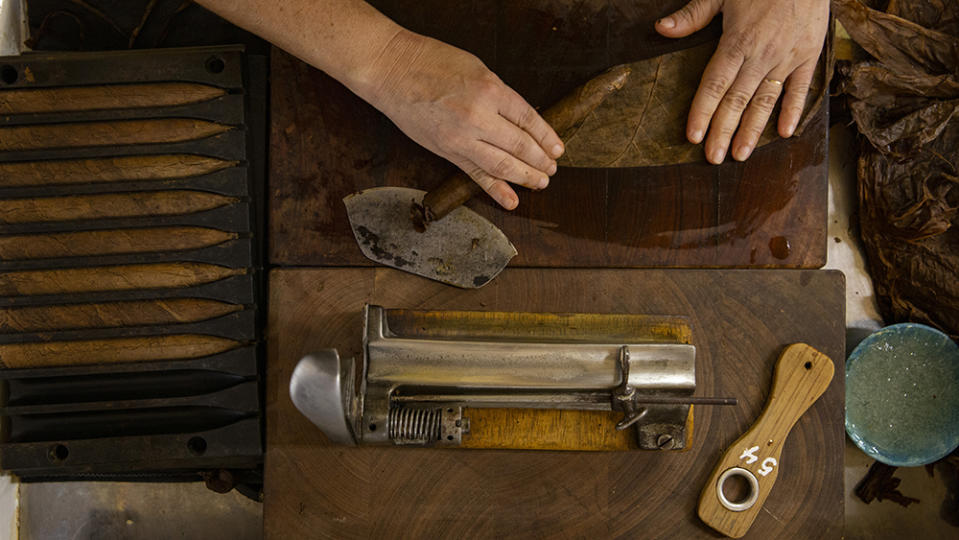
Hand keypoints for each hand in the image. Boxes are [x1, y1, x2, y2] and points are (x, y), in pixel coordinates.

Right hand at [359, 30, 563, 209]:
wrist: (393, 70)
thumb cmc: (433, 62)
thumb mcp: (477, 68)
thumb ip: (499, 95)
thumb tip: (520, 119)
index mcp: (491, 90)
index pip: (529, 119)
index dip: (547, 137)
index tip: (558, 148)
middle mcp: (479, 116)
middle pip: (520, 145)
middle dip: (540, 160)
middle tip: (552, 169)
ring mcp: (462, 137)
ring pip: (502, 164)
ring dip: (525, 176)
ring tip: (541, 182)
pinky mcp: (447, 151)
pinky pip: (476, 174)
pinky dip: (496, 190)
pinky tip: (512, 201)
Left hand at [655, 0, 828, 163]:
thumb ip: (693, 14)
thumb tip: (661, 29)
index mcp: (736, 41)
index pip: (714, 84)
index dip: (702, 111)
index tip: (693, 136)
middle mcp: (761, 55)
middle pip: (737, 100)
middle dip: (723, 131)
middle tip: (713, 157)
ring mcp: (786, 57)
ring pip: (766, 100)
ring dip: (752, 130)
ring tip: (740, 155)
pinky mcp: (808, 54)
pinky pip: (800, 88)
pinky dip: (792, 110)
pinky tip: (783, 133)